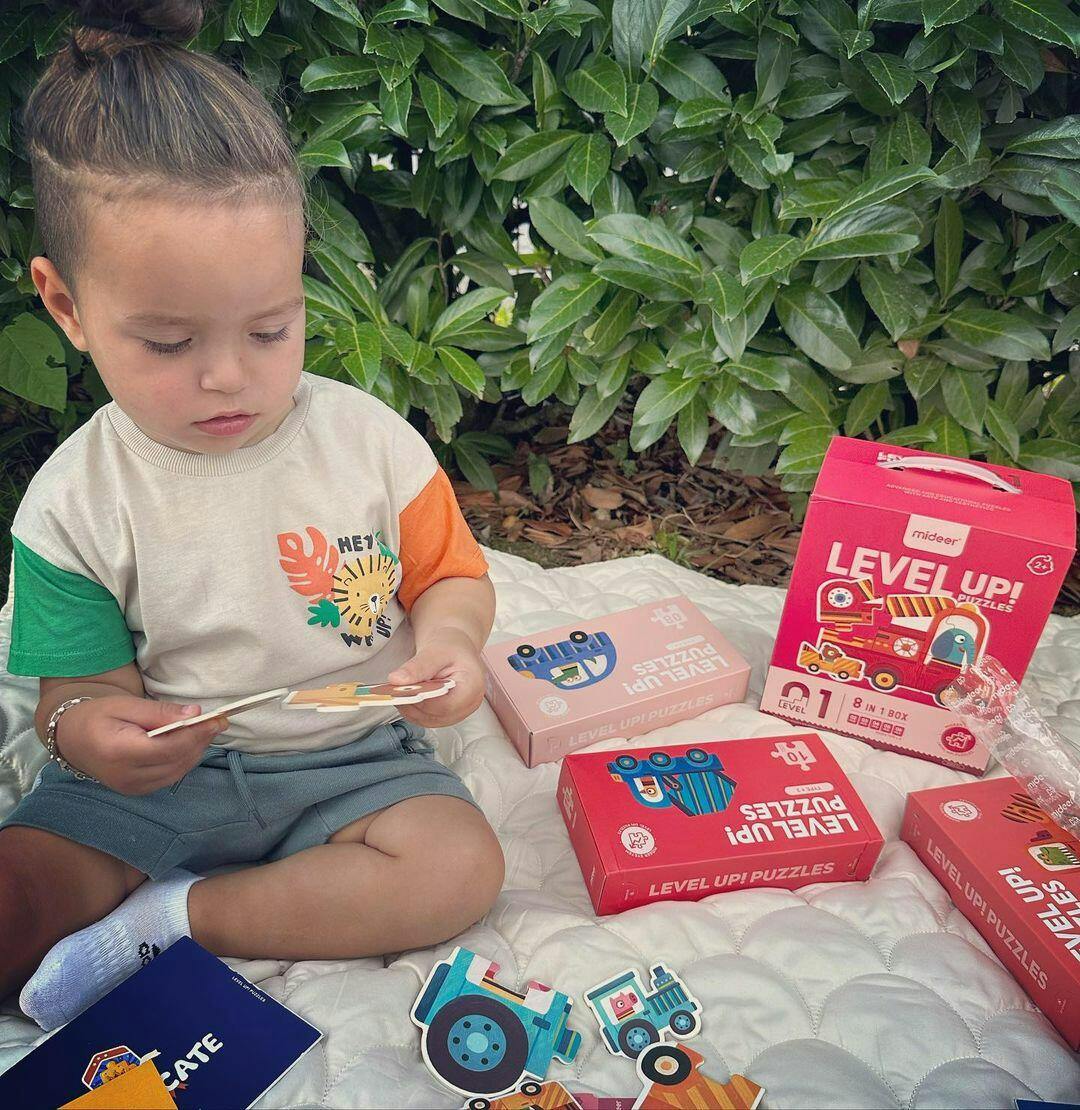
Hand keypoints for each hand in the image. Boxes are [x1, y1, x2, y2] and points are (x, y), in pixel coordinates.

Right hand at [53, 696, 225, 795]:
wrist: (73, 737)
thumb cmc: (98, 715)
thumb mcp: (127, 704)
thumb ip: (161, 712)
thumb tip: (195, 715)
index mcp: (119, 753)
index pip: (169, 748)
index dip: (196, 734)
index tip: (216, 718)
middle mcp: (126, 776)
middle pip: (177, 761)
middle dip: (201, 741)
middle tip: (219, 721)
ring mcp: (132, 788)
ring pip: (178, 771)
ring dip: (196, 750)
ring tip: (207, 729)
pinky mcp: (138, 791)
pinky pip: (170, 776)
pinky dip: (185, 759)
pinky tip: (190, 743)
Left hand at [386, 628, 485, 727]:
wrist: (453, 649)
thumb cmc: (450, 647)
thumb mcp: (434, 650)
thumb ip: (417, 666)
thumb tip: (397, 680)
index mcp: (472, 686)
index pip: (446, 705)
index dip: (422, 701)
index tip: (401, 691)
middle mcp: (468, 704)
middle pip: (436, 715)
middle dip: (413, 704)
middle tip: (394, 690)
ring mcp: (458, 713)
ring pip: (428, 720)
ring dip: (410, 707)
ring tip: (398, 691)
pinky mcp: (446, 716)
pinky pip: (425, 719)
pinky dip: (412, 709)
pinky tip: (405, 695)